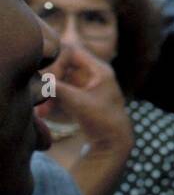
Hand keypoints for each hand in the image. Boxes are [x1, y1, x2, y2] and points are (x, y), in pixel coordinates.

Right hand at [47, 45, 132, 194]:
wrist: (114, 143)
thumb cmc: (102, 120)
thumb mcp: (77, 102)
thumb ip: (58, 87)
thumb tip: (39, 78)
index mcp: (100, 70)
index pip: (71, 51)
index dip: (56, 61)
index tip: (48, 78)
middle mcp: (94, 74)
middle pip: (64, 66)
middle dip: (50, 80)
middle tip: (41, 95)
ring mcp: (88, 85)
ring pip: (61, 80)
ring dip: (49, 92)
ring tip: (41, 110)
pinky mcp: (82, 97)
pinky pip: (63, 91)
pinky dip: (53, 99)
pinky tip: (45, 112)